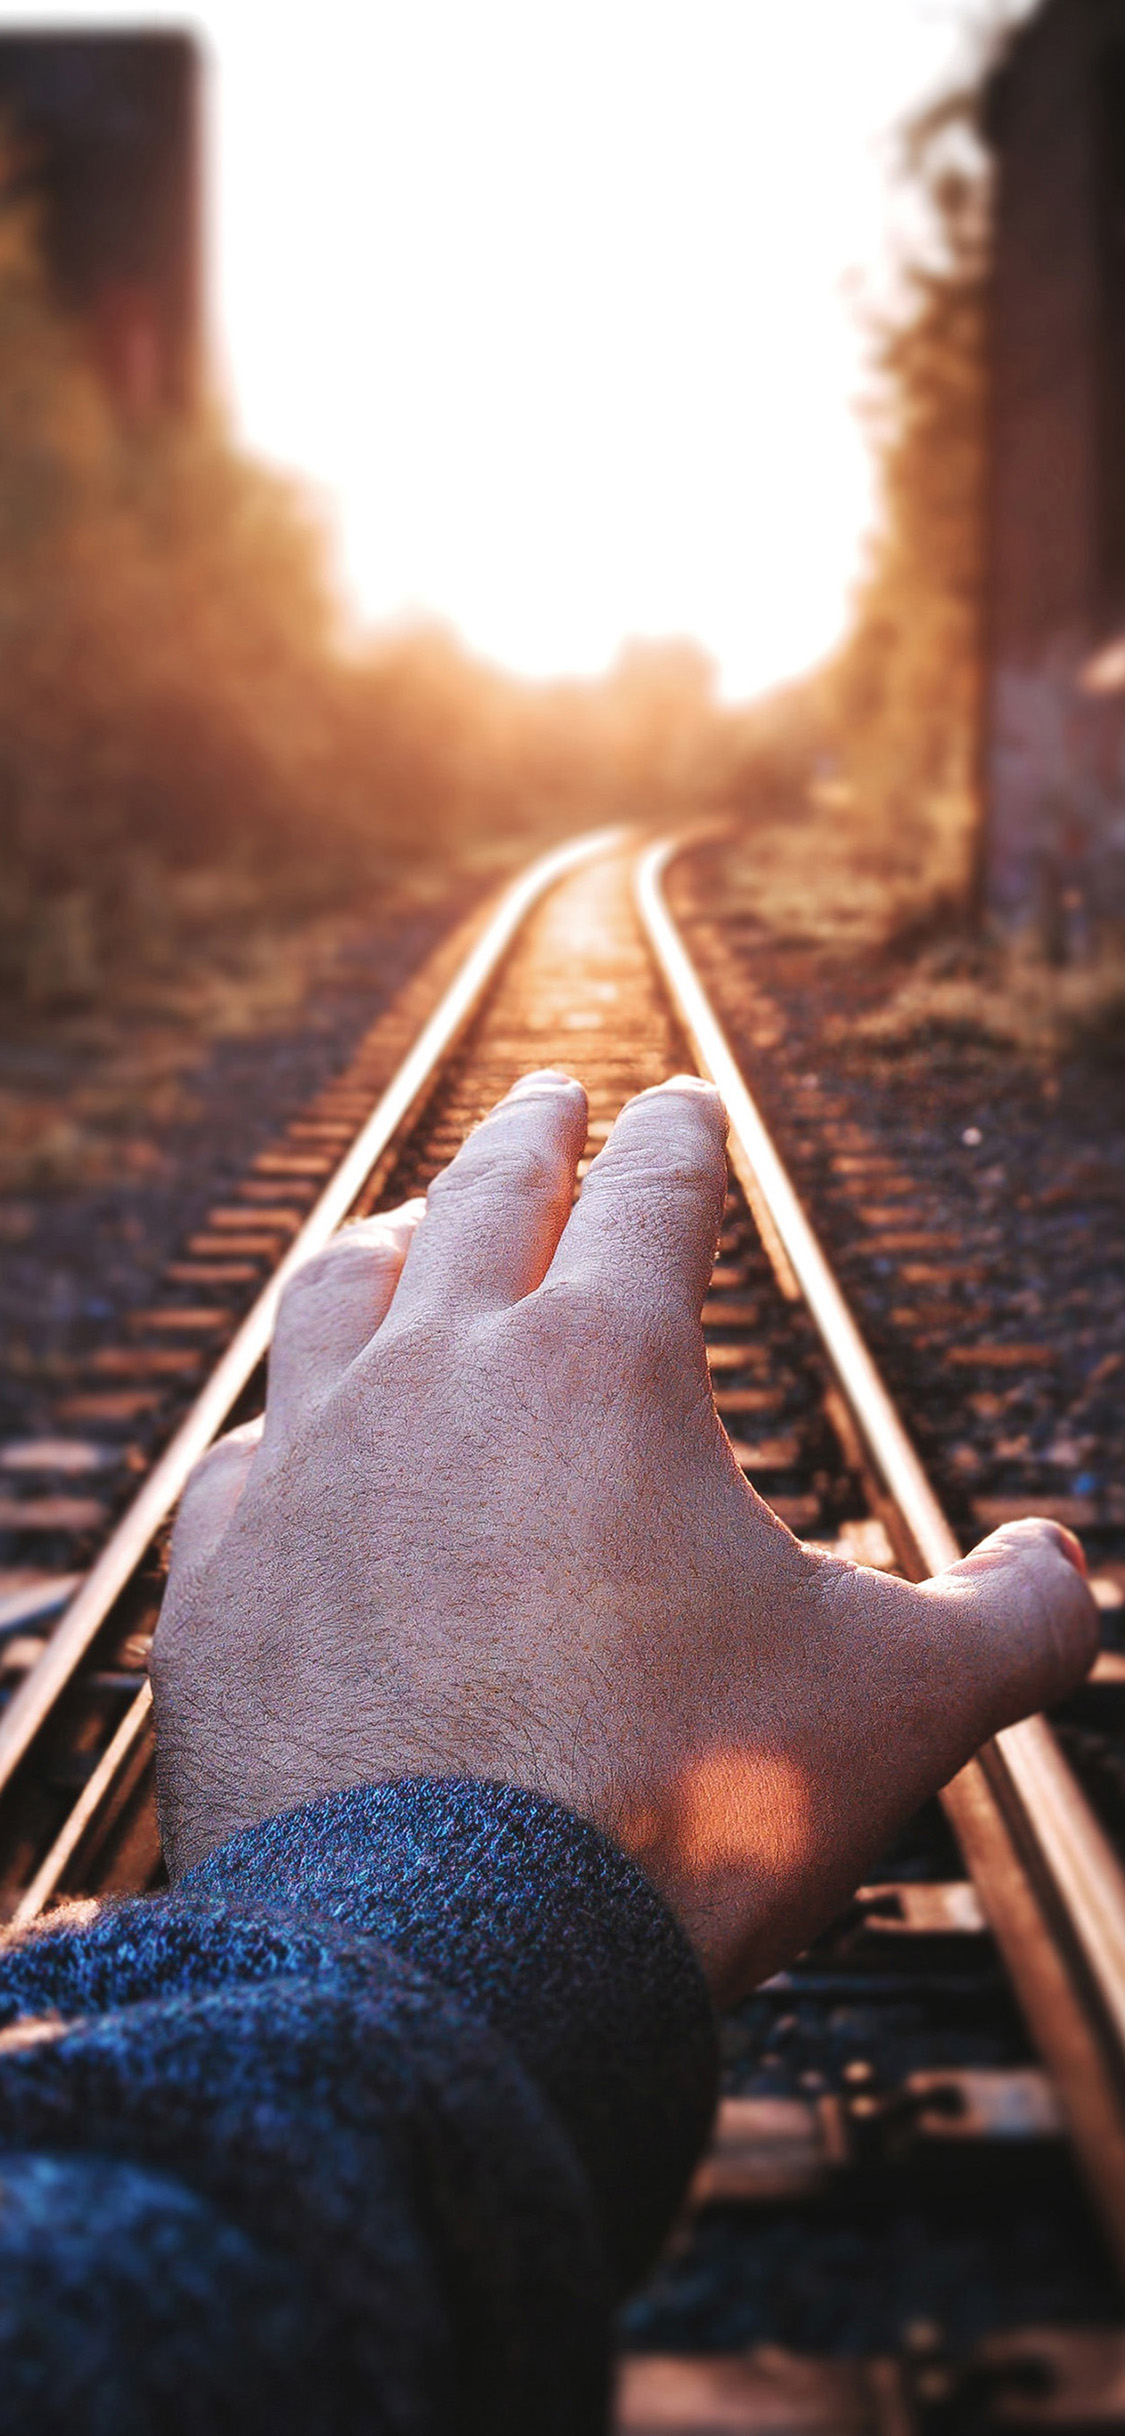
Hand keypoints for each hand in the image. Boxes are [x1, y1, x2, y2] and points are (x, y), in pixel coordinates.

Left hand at [152, 1070, 1097, 1996]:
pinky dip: (281, 1428)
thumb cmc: (686, 1814)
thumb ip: (1013, 1618)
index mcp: (602, 1362)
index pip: (652, 1189)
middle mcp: (437, 1375)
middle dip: (530, 1137)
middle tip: (553, 1100)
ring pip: (335, 1293)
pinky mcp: (223, 1575)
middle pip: (482, 1197)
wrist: (453, 1962)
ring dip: (384, 1240)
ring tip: (403, 1226)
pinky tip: (291, 1443)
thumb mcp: (901, 1703)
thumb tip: (1059, 1566)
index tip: (685, 1108)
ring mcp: (310, 1466)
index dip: (681, 1136)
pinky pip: (243, 1456)